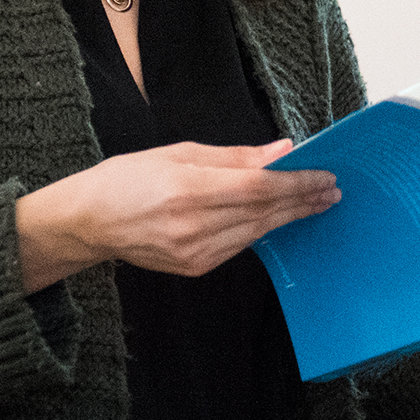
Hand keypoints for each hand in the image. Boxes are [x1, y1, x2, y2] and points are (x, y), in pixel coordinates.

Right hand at [17, 139, 337, 289]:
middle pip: (264, 212)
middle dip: (302, 201)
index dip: (296, 183)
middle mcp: (193, 226)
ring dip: (288, 217)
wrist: (88, 222)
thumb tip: (280, 151)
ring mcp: (194, 252)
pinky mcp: (194, 268)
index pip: (259, 188)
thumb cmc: (127, 178)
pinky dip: (260, 230)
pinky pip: (239, 246)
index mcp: (188, 190)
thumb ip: (234, 156)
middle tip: (331, 190)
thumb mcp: (177, 153)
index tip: (324, 175)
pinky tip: (277, 218)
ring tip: (314, 202)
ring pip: (256, 232)